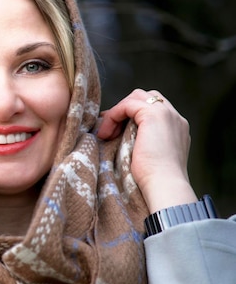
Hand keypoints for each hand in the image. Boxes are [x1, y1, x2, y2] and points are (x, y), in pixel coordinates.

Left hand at [97, 89, 196, 211]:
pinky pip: (128, 104)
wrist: (164, 186)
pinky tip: (107, 132)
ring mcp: (167, 114)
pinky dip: (114, 115)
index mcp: (176, 127)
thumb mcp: (149, 155)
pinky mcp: (154, 115)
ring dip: (117, 112)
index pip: (153, 108)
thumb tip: (118, 134)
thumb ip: (143, 141)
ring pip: (136, 97)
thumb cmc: (154, 179)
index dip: (130, 115)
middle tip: (108, 130)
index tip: (114, 131)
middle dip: (124, 109)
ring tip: (106, 133)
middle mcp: (175, 117)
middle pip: (145, 97)